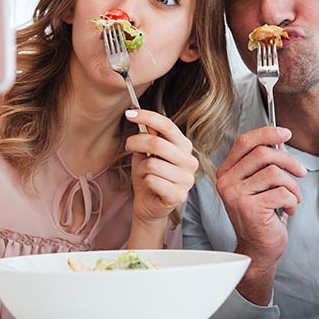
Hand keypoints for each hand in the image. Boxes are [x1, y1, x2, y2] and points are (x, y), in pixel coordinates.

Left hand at [124, 109, 197, 245]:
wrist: (149, 204)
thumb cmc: (149, 176)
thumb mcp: (145, 153)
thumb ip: (148, 137)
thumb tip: (145, 121)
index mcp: (184, 146)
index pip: (167, 125)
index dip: (147, 117)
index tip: (129, 114)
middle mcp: (190, 161)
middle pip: (157, 143)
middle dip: (136, 142)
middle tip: (128, 146)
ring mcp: (187, 179)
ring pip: (152, 164)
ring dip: (141, 168)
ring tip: (144, 173)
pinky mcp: (179, 195)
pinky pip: (153, 181)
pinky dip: (145, 181)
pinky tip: (149, 185)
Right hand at [215, 126, 306, 304]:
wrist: (258, 249)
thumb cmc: (261, 216)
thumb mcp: (258, 185)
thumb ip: (263, 164)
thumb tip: (280, 141)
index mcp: (226, 172)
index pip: (244, 142)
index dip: (267, 133)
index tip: (286, 133)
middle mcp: (227, 182)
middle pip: (262, 153)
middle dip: (289, 160)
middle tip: (300, 172)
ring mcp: (236, 195)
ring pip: (274, 172)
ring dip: (292, 185)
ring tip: (294, 197)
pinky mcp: (250, 208)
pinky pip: (282, 192)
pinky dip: (292, 200)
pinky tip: (288, 210)